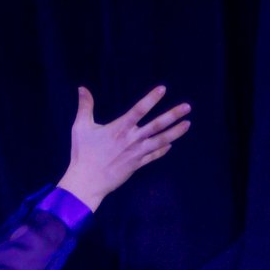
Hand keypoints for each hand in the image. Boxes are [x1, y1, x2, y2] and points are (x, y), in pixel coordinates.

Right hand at [59, 85, 192, 209]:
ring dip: (175, 132)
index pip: (139, 109)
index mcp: (120, 128)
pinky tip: (171, 145)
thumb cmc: (83, 154)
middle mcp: (132, 139)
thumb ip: (85, 106)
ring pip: (160, 140)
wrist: (88, 181)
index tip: (163, 89)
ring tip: (188, 124)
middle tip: (187, 107)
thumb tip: (82, 88)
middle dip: (173, 115)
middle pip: (157, 125)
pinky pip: (154, 156)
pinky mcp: (137, 165)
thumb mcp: (81, 127)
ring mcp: (137, 153)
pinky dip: (163, 150)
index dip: (151, 98)